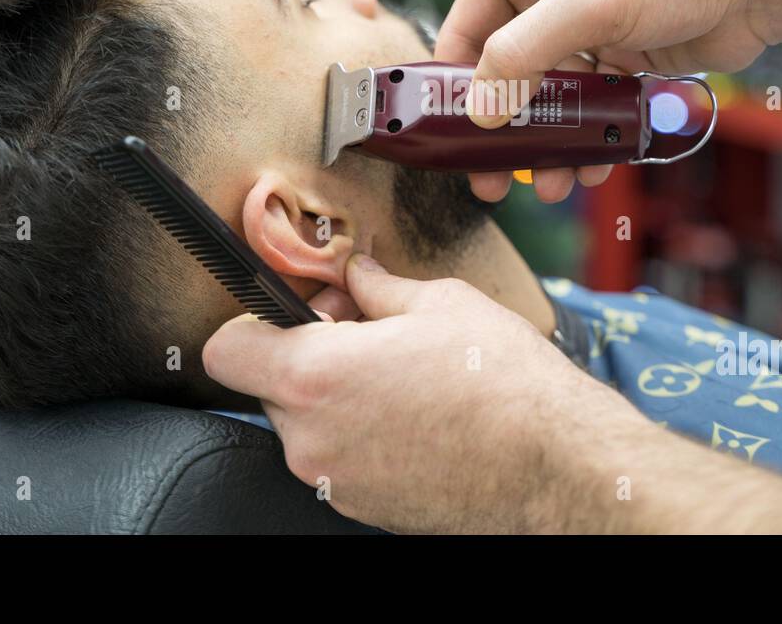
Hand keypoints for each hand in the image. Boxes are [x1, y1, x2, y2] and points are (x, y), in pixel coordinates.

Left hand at [201, 254, 643, 533]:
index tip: (294, 312)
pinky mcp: (362, 507)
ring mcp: (334, 481)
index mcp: (315, 376)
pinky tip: (419, 416)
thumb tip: (356, 272)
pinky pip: (340, 458)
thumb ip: (378, 286)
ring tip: (405, 378)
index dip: (255, 321)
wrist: (554, 465)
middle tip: (369, 334)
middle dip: (309, 355)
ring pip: (307, 424)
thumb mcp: (439, 303)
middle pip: (270, 385)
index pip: (226, 349)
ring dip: (338, 397)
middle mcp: (311, 438)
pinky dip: (364, 435)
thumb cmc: (503, 382)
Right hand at [435, 0, 781, 201]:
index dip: (455, 87)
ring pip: (548, 90)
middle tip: (494, 179)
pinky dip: (586, 132)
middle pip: (503, 66)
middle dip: (504, 126)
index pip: (465, 26)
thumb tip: (479, 113)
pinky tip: (591, 164)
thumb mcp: (585, 8)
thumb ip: (521, 59)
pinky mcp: (616, 45)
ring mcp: (581, 16)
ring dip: (548, 139)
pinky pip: (587, 98)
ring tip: (552, 184)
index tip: (452, 141)